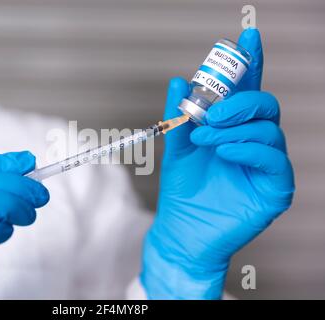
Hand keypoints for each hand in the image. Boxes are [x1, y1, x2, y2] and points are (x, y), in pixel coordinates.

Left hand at [141, 28, 294, 298]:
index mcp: (233, 129)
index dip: (251, 63)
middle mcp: (253, 143)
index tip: (248, 37)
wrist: (181, 230)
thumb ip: (179, 117)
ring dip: (235, 129)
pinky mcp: (274, 189)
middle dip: (238, 102)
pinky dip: (248, 150)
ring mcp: (266, 165)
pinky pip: (273, 160)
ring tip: (206, 138)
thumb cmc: (182, 191)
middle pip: (265, 105)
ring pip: (268, 130)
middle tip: (211, 113)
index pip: (247, 91)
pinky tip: (225, 152)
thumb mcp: (177, 148)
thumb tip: (179, 81)